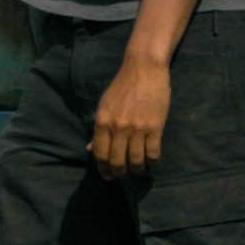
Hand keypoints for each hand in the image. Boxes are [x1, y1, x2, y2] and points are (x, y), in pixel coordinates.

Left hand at [88, 49, 172, 173]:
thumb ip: (98, 129)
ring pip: (136, 161)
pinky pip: (153, 153)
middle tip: (122, 176)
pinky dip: (152, 162)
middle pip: (117, 161)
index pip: (100, 154)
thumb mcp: (104, 105)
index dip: (103, 169)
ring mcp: (137, 129)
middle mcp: (118, 128)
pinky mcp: (155, 127)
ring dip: (137, 171)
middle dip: (119, 173)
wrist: (144, 69)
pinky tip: (152, 163)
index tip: (107, 176)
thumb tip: (90, 149)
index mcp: (102, 122)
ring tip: (138, 172)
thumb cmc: (122, 86)